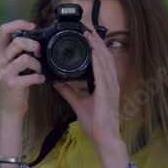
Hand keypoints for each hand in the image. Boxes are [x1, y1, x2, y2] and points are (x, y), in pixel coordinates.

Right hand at [0, 20, 45, 119]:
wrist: (7, 109)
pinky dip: (39, 77)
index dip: (19, 23)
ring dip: (38, 64)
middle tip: (39, 54)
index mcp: (1, 54)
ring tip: (39, 70)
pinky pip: (31, 76)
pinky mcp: (13, 85)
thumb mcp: (11, 67)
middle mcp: (0, 62)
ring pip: (26, 58)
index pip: (4, 30)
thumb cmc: (13, 86)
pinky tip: (40, 80)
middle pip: (18, 42)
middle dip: (33, 45)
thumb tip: (34, 41)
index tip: (32, 26)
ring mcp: (5, 73)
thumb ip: (17, 54)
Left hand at [53, 29, 122, 148]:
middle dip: (97, 43)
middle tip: (88, 30)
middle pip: (105, 57)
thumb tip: (57, 83)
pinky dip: (98, 60)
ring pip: (105, 61)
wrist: (104, 138)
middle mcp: (111, 83)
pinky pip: (102, 73)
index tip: (88, 37)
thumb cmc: (96, 124)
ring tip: (90, 35)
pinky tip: (93, 51)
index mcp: (106, 85)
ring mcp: (111, 87)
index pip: (102, 62)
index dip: (97, 48)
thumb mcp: (78, 104)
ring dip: (98, 47)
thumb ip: (68, 92)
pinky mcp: (107, 92)